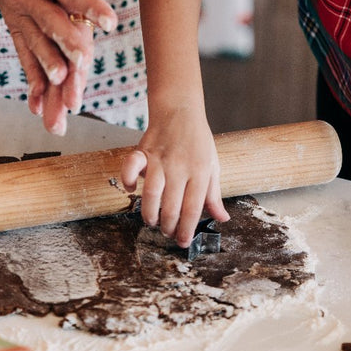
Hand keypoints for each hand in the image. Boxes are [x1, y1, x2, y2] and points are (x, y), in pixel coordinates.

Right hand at [0, 0, 122, 134]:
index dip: (88, 1)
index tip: (110, 18)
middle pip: (51, 22)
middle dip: (70, 43)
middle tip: (87, 61)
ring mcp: (19, 14)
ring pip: (37, 45)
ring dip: (49, 68)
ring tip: (63, 89)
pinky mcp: (16, 26)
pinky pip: (23, 54)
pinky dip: (32, 80)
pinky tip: (40, 106)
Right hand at [120, 108, 228, 246]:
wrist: (180, 109)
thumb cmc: (197, 139)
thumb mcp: (213, 165)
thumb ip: (214, 194)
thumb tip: (222, 219)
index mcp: (200, 171)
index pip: (193, 207)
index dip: (187, 228)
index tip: (182, 241)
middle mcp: (180, 167)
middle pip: (172, 205)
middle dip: (168, 226)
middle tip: (166, 231)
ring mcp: (160, 158)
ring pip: (152, 193)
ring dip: (149, 212)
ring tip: (152, 220)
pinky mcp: (143, 150)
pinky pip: (131, 167)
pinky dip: (128, 180)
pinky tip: (132, 189)